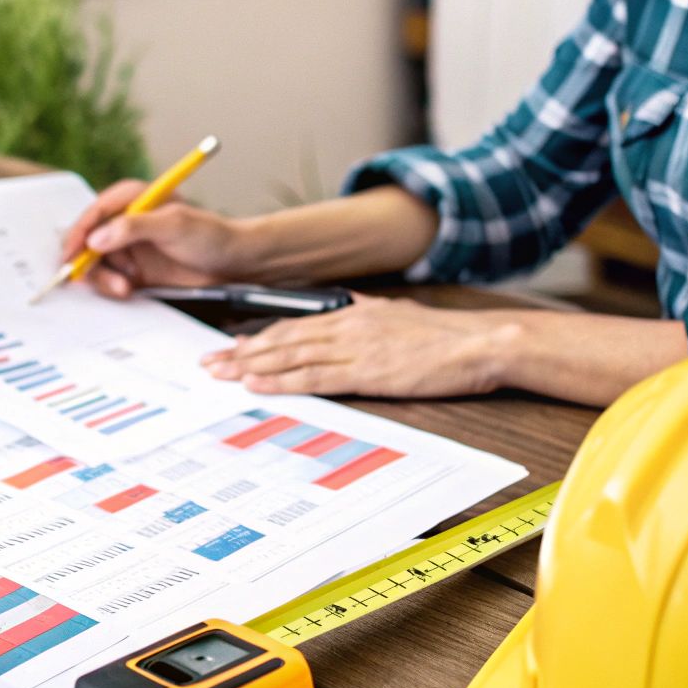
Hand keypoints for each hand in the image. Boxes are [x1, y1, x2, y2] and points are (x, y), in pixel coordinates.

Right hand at [60, 179, 253, 297]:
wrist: (234, 264)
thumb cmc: (211, 236)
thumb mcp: (174, 226)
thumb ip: (134, 227)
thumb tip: (97, 238)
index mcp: (134, 198)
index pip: (96, 212)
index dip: (79, 233)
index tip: (73, 254)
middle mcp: (126, 221)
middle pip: (88, 239)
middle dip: (88, 260)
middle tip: (92, 278)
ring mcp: (129, 247)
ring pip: (96, 262)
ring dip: (102, 277)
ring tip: (124, 288)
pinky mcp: (134, 270)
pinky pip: (109, 278)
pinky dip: (111, 286)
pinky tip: (127, 290)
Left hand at [200, 296, 518, 397]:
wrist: (478, 343)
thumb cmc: (444, 335)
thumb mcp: (400, 311)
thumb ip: (369, 309)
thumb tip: (351, 303)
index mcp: (353, 313)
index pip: (294, 325)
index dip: (258, 337)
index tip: (231, 345)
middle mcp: (347, 326)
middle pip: (281, 339)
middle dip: (241, 352)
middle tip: (209, 361)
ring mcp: (354, 349)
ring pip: (289, 356)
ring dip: (250, 366)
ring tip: (220, 374)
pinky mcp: (366, 373)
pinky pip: (313, 377)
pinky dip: (281, 381)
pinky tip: (257, 385)